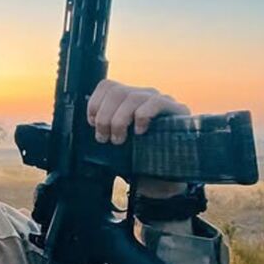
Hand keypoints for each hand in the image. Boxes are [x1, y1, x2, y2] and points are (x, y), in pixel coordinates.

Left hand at [87, 79, 189, 197]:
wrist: (167, 177)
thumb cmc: (139, 158)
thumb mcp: (117, 143)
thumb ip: (104, 133)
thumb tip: (87, 132)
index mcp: (127, 100)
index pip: (107, 86)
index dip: (95, 103)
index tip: (92, 123)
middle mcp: (142, 96)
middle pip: (116, 91)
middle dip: (104, 116)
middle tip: (103, 138)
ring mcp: (160, 101)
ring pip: (132, 97)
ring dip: (119, 120)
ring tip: (119, 140)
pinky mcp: (176, 110)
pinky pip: (156, 103)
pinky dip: (143, 116)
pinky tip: (139, 132)